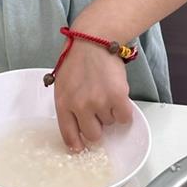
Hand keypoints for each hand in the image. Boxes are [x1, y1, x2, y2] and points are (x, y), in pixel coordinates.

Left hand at [53, 37, 132, 151]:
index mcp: (62, 102)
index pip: (68, 135)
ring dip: (110, 112)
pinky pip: (124, 118)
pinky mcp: (117, 97)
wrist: (94, 39)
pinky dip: (124, 111)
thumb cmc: (78, 57)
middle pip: (93, 135)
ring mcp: (98, 102)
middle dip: (98, 125)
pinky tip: (119, 97)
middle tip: (99, 109)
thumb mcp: (62, 82)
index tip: (81, 147)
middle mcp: (79, 106)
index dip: (77, 144)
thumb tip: (76, 123)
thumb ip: (67, 103)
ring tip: (106, 91)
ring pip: (110, 124)